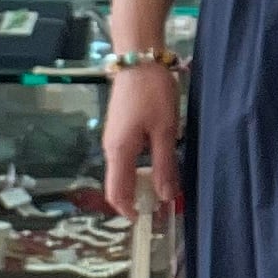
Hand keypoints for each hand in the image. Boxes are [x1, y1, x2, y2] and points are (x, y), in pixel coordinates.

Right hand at [101, 61, 183, 214]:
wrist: (139, 58)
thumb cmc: (152, 93)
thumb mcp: (165, 130)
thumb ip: (164, 165)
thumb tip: (164, 197)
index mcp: (119, 152)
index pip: (117, 193)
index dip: (130, 210)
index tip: (149, 219)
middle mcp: (111, 148)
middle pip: (119, 184)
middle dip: (138, 198)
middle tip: (164, 203)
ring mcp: (114, 137)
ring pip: (124, 170)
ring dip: (142, 182)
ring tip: (166, 184)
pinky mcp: (120, 128)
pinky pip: (128, 157)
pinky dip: (141, 167)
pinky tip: (159, 162)